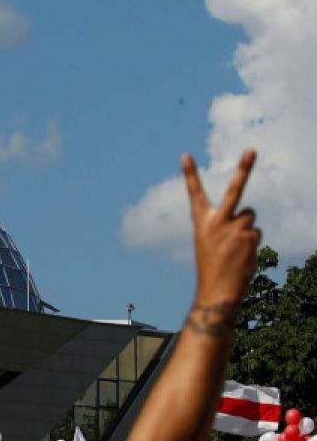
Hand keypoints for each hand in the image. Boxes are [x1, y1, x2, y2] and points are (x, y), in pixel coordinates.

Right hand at [182, 150, 260, 308]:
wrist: (217, 291)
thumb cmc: (212, 267)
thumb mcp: (212, 242)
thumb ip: (227, 224)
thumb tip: (250, 216)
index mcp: (201, 222)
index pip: (194, 194)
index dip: (190, 174)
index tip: (185, 155)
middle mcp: (216, 222)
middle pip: (234, 190)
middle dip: (244, 168)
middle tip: (251, 149)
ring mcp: (234, 229)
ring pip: (250, 216)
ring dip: (246, 229)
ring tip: (235, 247)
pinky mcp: (249, 237)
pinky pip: (256, 232)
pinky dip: (251, 243)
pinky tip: (241, 256)